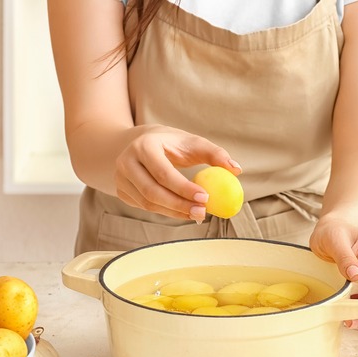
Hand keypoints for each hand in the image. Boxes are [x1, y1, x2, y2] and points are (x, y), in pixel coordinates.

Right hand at [114, 125, 240, 221]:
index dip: (184, 188)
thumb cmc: (170, 143)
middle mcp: (126, 162)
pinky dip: (165, 212)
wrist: (136, 143)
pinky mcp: (121, 191)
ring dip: (174, 212)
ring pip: (148, 203)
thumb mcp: (191, 142)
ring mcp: (120, 178)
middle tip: (202, 212)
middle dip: (179, 205)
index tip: (205, 198)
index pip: (163, 172)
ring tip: (196, 213)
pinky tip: (182, 211)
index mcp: (143, 145)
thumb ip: (215, 154)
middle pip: (152, 191)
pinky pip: (145, 207)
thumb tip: (236, 170)